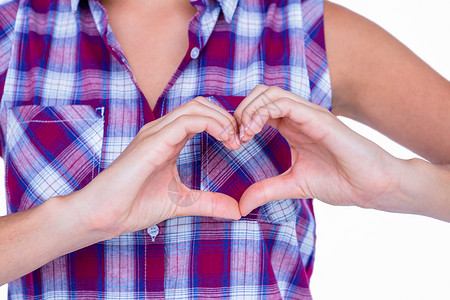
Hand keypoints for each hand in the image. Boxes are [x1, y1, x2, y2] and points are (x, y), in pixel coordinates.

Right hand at [67, 97, 241, 238]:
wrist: (103, 216)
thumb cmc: (134, 206)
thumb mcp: (182, 202)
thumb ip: (208, 202)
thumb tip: (237, 210)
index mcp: (168, 140)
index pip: (201, 115)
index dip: (224, 123)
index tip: (240, 144)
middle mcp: (161, 130)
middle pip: (201, 104)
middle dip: (226, 117)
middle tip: (241, 140)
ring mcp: (155, 133)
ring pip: (196, 106)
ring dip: (222, 119)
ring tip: (235, 140)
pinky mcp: (152, 141)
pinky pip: (187, 121)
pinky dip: (212, 124)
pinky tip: (225, 139)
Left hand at [234, 85, 402, 214]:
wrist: (372, 187)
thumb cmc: (341, 182)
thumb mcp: (293, 185)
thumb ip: (266, 190)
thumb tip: (241, 206)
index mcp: (292, 127)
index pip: (259, 108)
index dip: (241, 120)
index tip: (233, 143)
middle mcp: (299, 115)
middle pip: (260, 93)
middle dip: (240, 111)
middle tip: (234, 137)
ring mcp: (309, 114)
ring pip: (269, 93)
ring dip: (248, 110)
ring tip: (242, 135)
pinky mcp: (319, 118)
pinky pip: (284, 103)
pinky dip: (262, 113)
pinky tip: (253, 132)